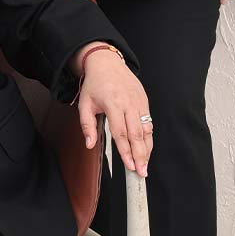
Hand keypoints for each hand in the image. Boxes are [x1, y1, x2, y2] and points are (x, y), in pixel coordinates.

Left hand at [74, 46, 153, 176]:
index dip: (126, 152)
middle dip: (140, 156)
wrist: (107, 63)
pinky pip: (149, 122)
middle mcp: (128, 103)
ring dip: (147, 149)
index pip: (121, 133)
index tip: (129, 167)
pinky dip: (149, 137)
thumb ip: (87, 126)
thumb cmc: (95, 84)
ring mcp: (139, 102)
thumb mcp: (85, 104)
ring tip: (145, 165)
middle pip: (137, 134)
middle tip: (141, 172)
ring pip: (146, 129)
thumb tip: (90, 144)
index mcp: (113, 104)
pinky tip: (148, 149)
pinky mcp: (144, 101)